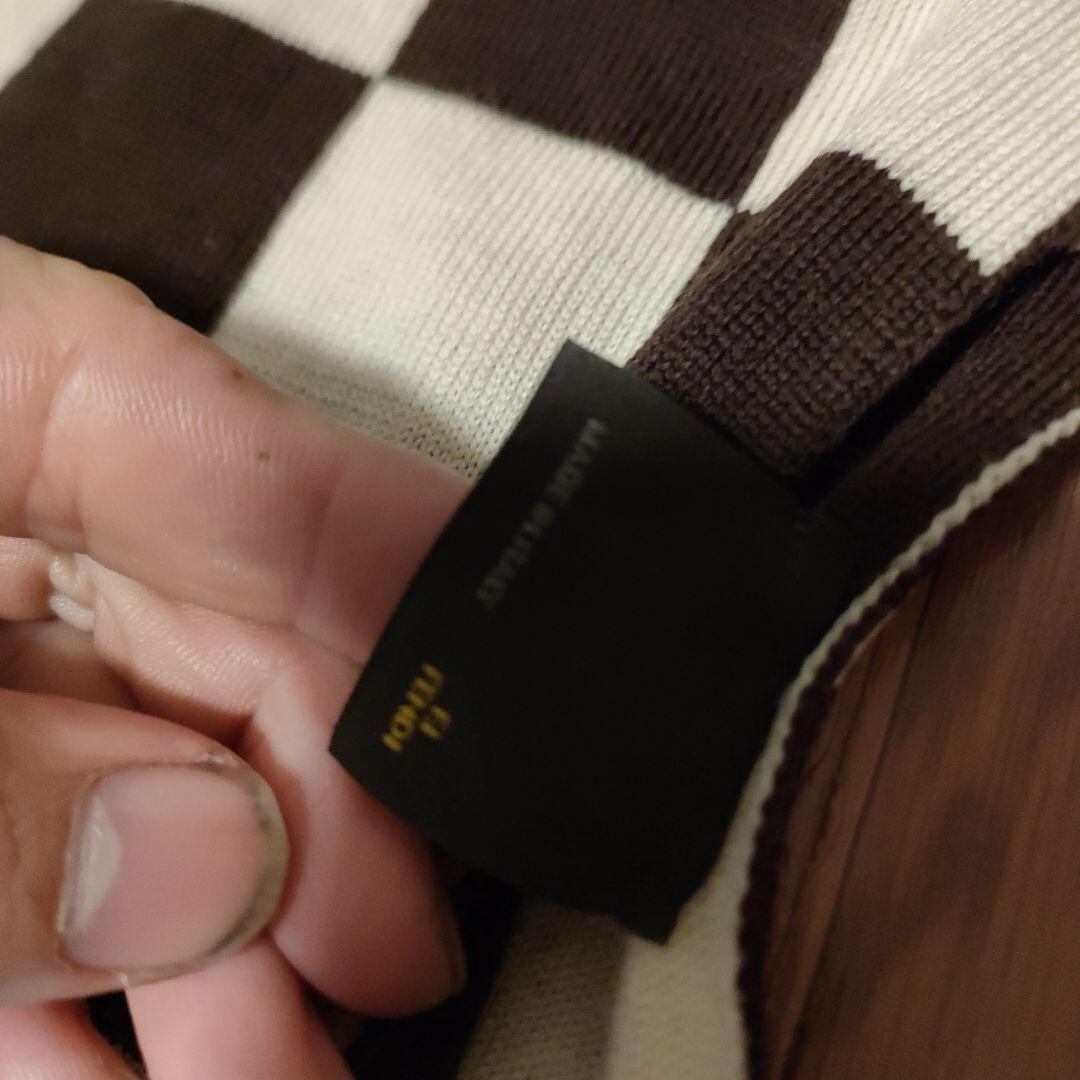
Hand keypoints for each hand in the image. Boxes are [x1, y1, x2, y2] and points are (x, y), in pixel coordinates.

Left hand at [0, 238, 467, 1077]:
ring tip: (285, 1077)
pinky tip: (129, 1075)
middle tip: (392, 969)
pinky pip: (20, 863)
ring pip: (131, 772)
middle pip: (205, 633)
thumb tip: (216, 865)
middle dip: (311, 813)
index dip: (382, 553)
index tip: (514, 674)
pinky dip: (67, 985)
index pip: (211, 432)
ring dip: (207, 944)